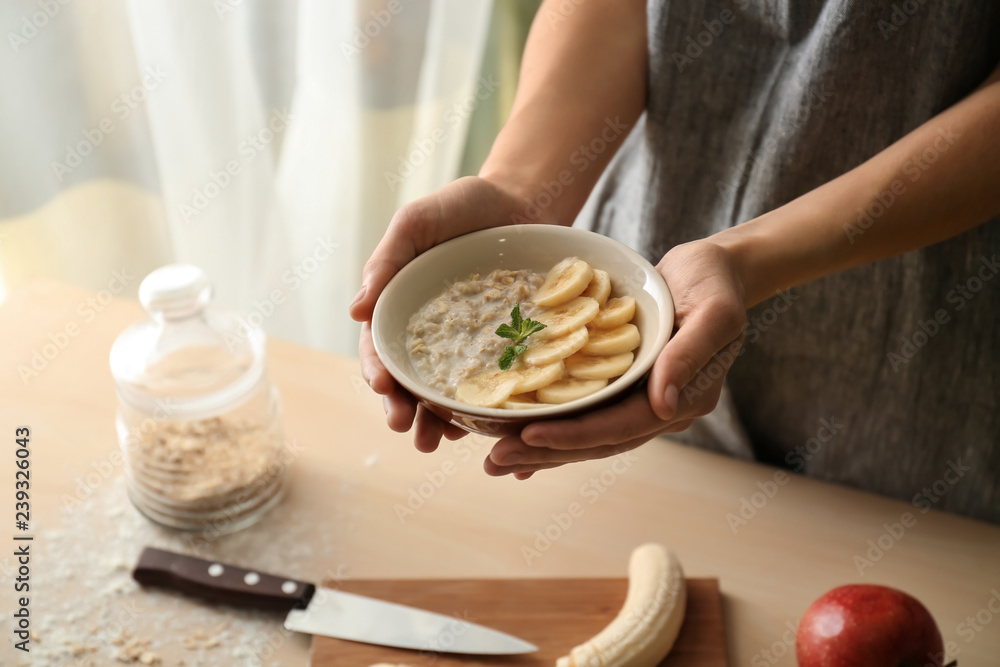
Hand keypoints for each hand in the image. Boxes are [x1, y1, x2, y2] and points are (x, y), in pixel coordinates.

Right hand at [350, 176, 548, 450]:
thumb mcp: (418, 222)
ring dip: (437, 422)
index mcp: (400, 306)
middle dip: (403, 408)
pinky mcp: (505, 350)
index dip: (378, 370)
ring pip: (446, 392)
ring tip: (436, 445)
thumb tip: (355, 311)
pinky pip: (493, 385)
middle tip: (407, 431)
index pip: (380, 347)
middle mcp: (431, 334)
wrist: (525, 200)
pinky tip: (485, 429)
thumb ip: (387, 260)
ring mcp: (468, 345)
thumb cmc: (464, 206)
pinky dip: (485, 409)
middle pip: (410, 380)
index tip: (382, 388)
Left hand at [485, 240, 747, 478]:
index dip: (575, 434)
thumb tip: (664, 405)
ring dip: (541, 449)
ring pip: (586, 434)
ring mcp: (640, 401)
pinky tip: (521, 441)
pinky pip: (586, 415)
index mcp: (684, 399)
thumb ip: (690, 355)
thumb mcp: (714, 311)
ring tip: (495, 459)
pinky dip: (554, 431)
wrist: (713, 271)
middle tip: (494, 460)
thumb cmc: (715, 283)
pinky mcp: (624, 388)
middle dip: (545, 452)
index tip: (529, 434)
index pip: (621, 426)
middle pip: (597, 440)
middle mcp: (659, 409)